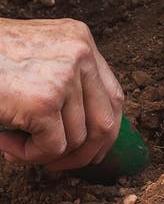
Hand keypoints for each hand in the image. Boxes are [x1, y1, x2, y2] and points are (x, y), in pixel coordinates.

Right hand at [0, 18, 123, 169]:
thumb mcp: (36, 57)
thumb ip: (65, 80)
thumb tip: (92, 134)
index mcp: (79, 39)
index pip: (113, 95)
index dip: (104, 132)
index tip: (87, 152)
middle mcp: (81, 52)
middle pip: (106, 122)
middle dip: (83, 154)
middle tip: (53, 164)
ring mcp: (65, 76)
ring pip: (75, 141)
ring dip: (43, 153)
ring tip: (12, 141)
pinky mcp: (45, 101)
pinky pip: (52, 149)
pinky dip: (28, 156)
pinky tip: (4, 141)